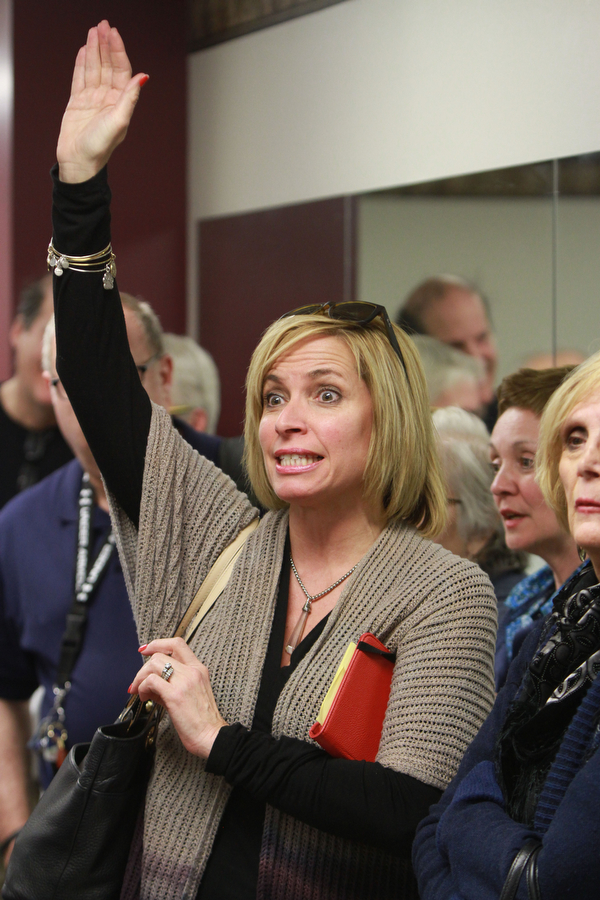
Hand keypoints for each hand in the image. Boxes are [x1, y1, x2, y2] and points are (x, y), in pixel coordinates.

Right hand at [57, 20, 148, 183]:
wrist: (79, 162)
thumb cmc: (100, 146)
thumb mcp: (118, 121)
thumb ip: (130, 98)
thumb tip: (143, 76)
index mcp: (120, 102)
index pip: (121, 70)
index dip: (118, 50)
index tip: (114, 33)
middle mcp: (108, 99)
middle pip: (107, 65)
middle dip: (105, 45)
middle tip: (102, 24)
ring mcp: (92, 99)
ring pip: (93, 68)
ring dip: (93, 50)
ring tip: (93, 32)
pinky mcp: (77, 102)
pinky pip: (80, 78)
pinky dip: (81, 64)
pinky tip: (83, 50)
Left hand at [129, 638, 227, 758]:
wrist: (211, 736)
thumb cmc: (202, 720)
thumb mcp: (189, 694)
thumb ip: (171, 685)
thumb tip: (151, 684)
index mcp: (198, 669)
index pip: (177, 644)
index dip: (158, 643)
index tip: (146, 649)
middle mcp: (192, 671)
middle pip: (160, 655)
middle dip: (143, 667)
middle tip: (137, 682)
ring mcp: (185, 681)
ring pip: (154, 664)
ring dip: (141, 677)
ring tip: (140, 691)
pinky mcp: (175, 695)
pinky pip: (151, 681)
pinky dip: (143, 687)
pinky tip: (144, 697)